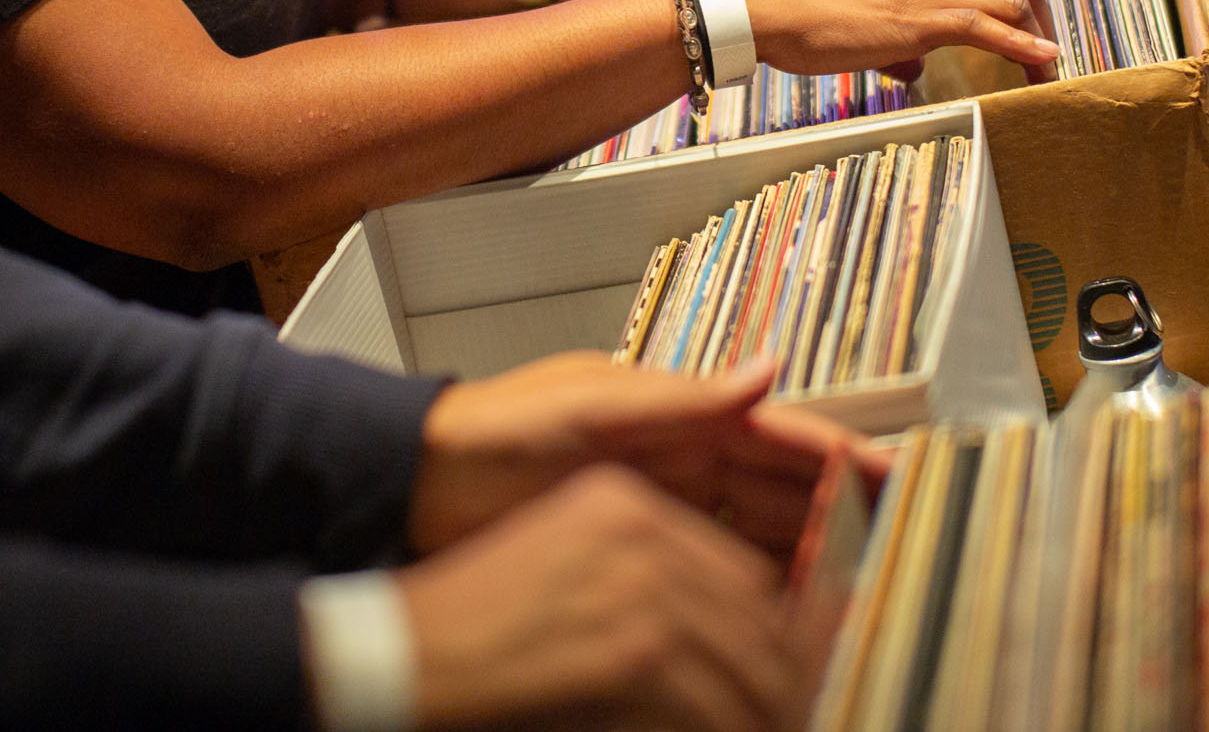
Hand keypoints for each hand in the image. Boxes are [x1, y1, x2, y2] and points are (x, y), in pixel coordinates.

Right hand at [399, 466, 806, 731]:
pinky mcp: (636, 650)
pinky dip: (731, 730)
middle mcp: (642, 529)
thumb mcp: (566, 559)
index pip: (738, 568)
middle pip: (756, 613)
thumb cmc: (478, 619)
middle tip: (793, 711)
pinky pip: (717, 706)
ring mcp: (643, 586)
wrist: (414, 650)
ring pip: (751, 663)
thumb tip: (721, 624)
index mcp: (626, 500)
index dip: (777, 630)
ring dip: (767, 711)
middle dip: (782, 676)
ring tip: (774, 731)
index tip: (793, 667)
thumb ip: (644, 572)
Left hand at [410, 354, 881, 556]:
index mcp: (679, 413)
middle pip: (782, 492)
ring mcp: (666, 506)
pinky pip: (715, 568)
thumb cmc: (498, 429)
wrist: (427, 483)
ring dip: (802, 560)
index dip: (838, 455)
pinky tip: (780, 617)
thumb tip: (766, 368)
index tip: (894, 474)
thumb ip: (681, 398)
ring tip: (849, 594)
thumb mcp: (592, 406)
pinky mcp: (642, 549)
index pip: (779, 434)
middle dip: (836, 517)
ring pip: (757, 536)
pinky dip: (752, 588)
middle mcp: (684, 458)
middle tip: (890, 551)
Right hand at [742, 0, 1057, 81]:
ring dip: (1038, 39)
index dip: (1015, 7)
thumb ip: (894, 31)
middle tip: (1043, 58)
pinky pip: (991, 27)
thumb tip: (916, 64)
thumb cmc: (796, 10)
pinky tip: (1044, 65)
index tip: (1025, 37)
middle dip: (1039, 21)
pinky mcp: (922, 16)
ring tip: (1046, 74)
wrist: (763, 4)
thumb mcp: (856, 8)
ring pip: (1012, 1)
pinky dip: (1025, 47)